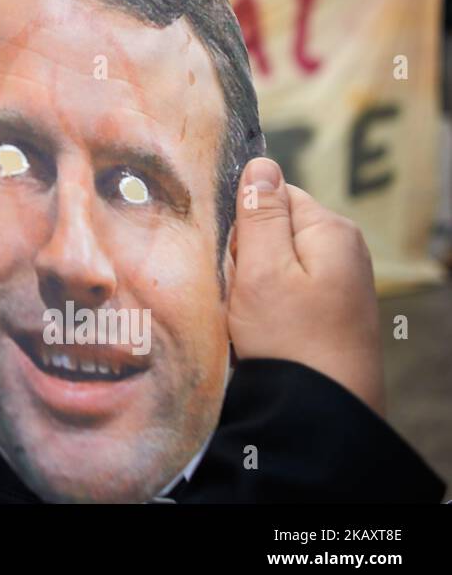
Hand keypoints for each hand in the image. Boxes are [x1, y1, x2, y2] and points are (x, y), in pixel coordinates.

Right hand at [227, 157, 384, 414]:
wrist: (320, 411)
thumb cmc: (289, 340)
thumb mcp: (263, 270)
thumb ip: (260, 214)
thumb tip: (261, 164)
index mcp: (330, 230)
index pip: (273, 194)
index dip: (242, 221)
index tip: (232, 256)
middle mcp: (343, 251)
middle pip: (273, 228)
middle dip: (245, 254)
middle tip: (239, 290)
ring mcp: (339, 284)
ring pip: (275, 262)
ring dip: (251, 283)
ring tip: (248, 314)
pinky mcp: (330, 313)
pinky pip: (285, 291)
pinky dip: (266, 305)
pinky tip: (259, 329)